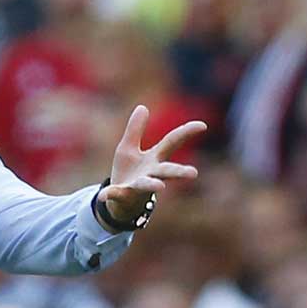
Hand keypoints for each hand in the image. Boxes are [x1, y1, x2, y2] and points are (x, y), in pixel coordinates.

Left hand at [100, 108, 204, 228]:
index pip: (172, 143)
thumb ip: (135, 129)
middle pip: (167, 171)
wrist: (119, 201)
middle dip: (179, 172)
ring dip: (153, 185)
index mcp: (154, 159)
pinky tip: (103, 195)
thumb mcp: (128, 147)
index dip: (186, 133)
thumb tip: (142, 106)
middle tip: (193, 174)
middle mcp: (150, 174)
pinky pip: (115, 194)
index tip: (202, 125)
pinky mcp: (122, 195)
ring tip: (160, 188)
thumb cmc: (129, 172)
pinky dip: (109, 194)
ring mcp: (137, 186)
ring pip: (147, 186)